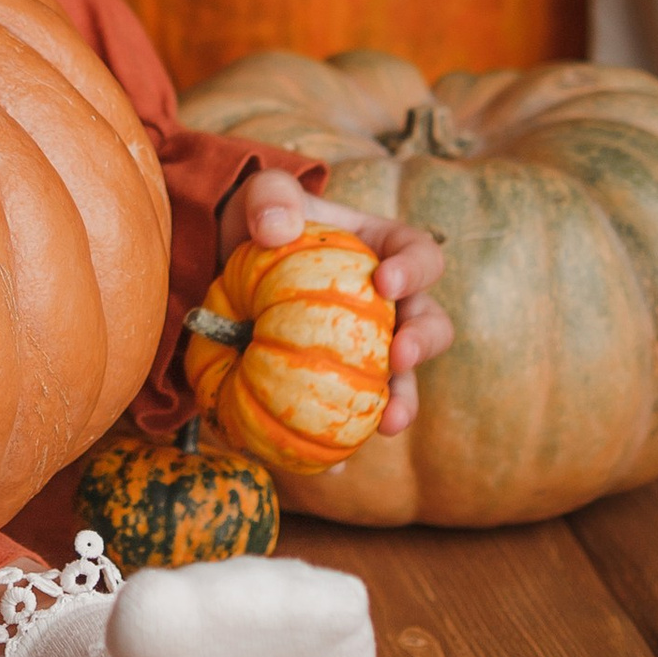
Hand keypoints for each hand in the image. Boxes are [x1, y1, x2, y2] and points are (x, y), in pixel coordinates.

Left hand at [218, 169, 452, 437]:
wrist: (228, 264)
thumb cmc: (260, 221)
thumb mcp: (261, 195)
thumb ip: (271, 197)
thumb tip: (276, 230)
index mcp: (385, 249)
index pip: (420, 254)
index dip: (414, 270)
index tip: (386, 282)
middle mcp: (390, 304)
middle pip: (429, 324)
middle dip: (423, 342)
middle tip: (399, 355)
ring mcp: (370, 347)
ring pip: (404, 379)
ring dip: (403, 402)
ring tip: (387, 423)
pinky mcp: (343, 383)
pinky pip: (353, 415)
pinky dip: (345, 439)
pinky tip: (332, 461)